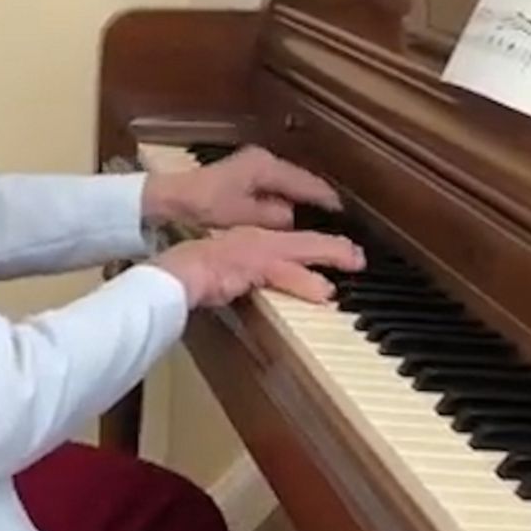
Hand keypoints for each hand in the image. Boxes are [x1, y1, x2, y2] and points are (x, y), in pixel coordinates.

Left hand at [143, 145, 340, 229]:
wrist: (173, 196)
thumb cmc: (205, 203)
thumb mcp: (242, 215)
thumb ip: (271, 215)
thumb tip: (292, 218)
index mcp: (265, 166)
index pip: (305, 181)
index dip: (324, 197)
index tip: (342, 211)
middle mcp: (262, 160)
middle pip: (298, 178)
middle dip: (315, 196)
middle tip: (335, 214)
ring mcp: (252, 164)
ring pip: (287, 181)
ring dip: (301, 196)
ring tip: (319, 214)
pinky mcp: (244, 172)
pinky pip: (275, 184)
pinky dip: (285, 195)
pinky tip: (290, 210)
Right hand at [152, 226, 365, 307]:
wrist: (174, 275)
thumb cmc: (190, 275)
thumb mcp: (221, 274)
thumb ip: (240, 277)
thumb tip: (249, 287)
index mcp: (248, 239)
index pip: (287, 239)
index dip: (312, 244)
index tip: (334, 249)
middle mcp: (256, 238)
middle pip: (302, 239)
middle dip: (331, 246)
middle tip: (356, 255)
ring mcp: (256, 249)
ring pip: (302, 248)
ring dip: (330, 254)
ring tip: (354, 260)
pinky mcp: (254, 264)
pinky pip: (287, 273)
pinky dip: (307, 282)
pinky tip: (324, 292)